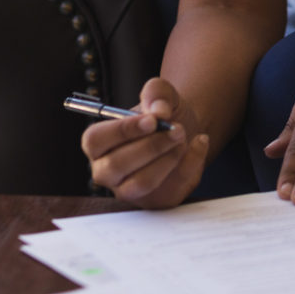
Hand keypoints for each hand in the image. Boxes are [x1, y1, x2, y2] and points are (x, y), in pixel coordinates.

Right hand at [82, 77, 208, 208]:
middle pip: (116, 165)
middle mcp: (107, 170)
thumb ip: (156, 93)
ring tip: (183, 137)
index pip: (95, 140)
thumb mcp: (161, 93)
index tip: (152, 120)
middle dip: (151, 145)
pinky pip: (170, 192)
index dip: (122, 130)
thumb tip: (159, 112)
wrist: (186, 129)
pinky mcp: (154, 201)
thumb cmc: (163, 113)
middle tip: (177, 129)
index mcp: (100, 142)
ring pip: (140, 183)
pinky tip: (199, 143)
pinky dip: (191, 164)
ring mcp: (128, 190)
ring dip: (168, 158)